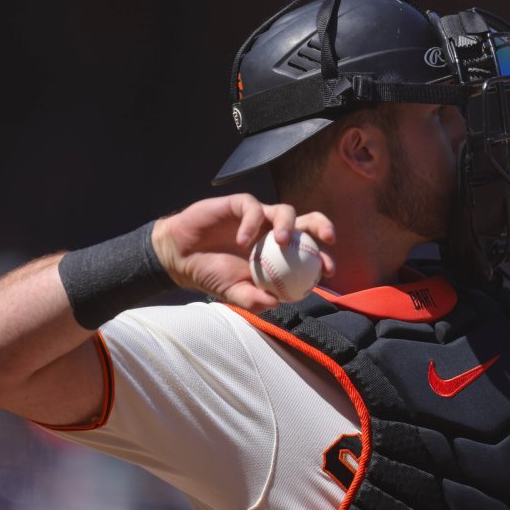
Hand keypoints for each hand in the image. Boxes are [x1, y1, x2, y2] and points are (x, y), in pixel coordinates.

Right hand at [152, 194, 335, 311]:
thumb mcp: (234, 293)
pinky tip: (242, 241)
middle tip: (327, 239)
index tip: (328, 270)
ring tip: (280, 241)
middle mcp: (275, 232)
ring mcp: (260, 217)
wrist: (181, 258)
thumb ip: (254, 299)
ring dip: (287, 224)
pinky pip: (253, 208)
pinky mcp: (241, 205)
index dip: (324, 258)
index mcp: (282, 255)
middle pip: (309, 222)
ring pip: (285, 210)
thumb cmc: (212, 275)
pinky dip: (251, 224)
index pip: (311, 252)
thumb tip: (276, 304)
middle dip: (323, 227)